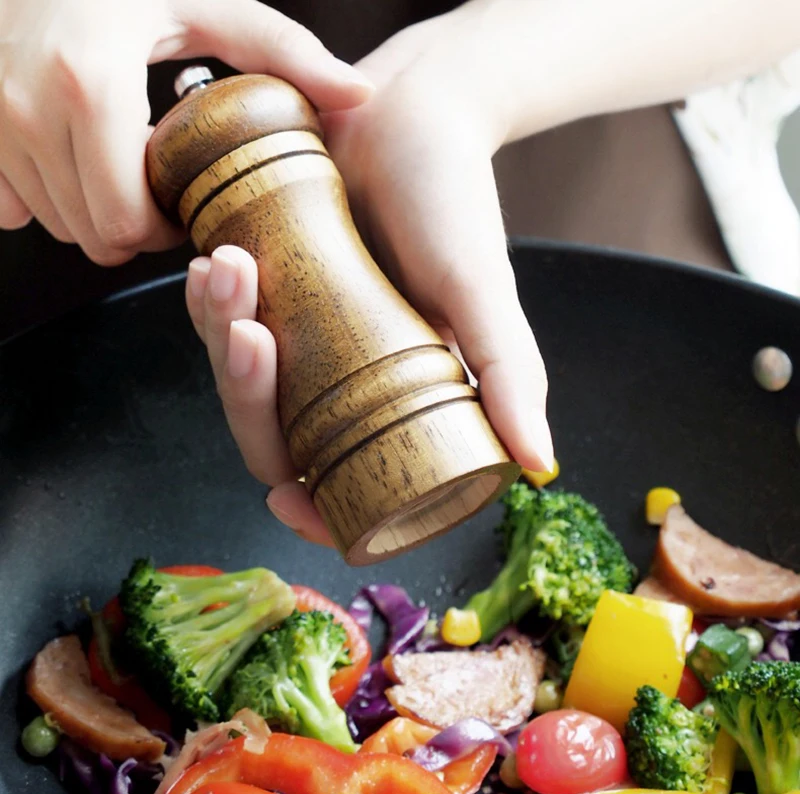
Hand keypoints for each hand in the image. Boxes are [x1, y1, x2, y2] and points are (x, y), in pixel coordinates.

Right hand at [0, 0, 371, 264]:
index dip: (166, 231)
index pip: (125, 221)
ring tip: (126, 171)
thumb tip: (358, 95)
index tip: (185, 207)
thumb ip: (285, 52)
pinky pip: (11, 206)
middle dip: (137, 230)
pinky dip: (48, 197)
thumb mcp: (207, 2)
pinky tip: (76, 164)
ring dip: (98, 214)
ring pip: (54, 225)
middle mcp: (23, 108)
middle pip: (92, 235)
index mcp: (88, 86)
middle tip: (163, 197)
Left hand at [185, 8, 551, 545]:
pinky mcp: (268, 292)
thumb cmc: (453, 201)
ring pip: (237, 382)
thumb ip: (509, 374)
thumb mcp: (480, 291)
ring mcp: (301, 338)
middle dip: (249, 399)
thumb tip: (540, 467)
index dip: (312, 512)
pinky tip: (212, 264)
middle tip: (255, 334)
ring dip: (219, 336)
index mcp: (396, 400)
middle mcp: (343, 380)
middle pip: (274, 438)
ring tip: (230, 270)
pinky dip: (207, 302)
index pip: (346, 485)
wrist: (408, 111)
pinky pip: (219, 323)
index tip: (285, 504)